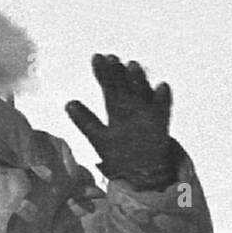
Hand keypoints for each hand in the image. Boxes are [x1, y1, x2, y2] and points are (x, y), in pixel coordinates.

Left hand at [65, 53, 177, 189]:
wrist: (143, 175)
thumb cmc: (121, 155)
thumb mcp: (99, 138)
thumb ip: (85, 121)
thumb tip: (68, 104)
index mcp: (117, 108)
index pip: (108, 86)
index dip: (102, 72)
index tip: (97, 57)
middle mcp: (132, 108)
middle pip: (124, 86)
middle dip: (117, 72)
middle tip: (111, 58)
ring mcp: (146, 116)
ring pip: (142, 94)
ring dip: (138, 80)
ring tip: (132, 65)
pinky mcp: (160, 127)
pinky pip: (162, 112)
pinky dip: (162, 100)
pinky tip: (161, 87)